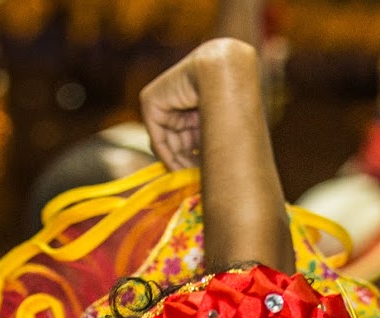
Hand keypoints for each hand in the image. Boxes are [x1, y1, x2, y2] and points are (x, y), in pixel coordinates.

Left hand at [139, 37, 255, 168]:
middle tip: (194, 181)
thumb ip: (207, 146)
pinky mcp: (150, 101)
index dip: (192, 159)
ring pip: (166, 141)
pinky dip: (165, 153)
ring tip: (190, 177)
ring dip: (177, 161)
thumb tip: (210, 176)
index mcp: (191, 106)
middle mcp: (176, 104)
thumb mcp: (214, 128)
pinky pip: (155, 135)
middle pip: (175, 142)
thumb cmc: (229, 99)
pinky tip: (177, 167)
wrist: (221, 73)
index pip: (186, 138)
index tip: (201, 177)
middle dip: (184, 162)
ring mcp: (162, 102)